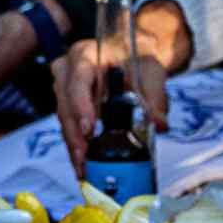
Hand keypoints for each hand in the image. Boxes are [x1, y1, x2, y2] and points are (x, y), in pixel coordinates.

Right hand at [50, 0, 192, 165]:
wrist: (131, 56)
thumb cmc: (137, 58)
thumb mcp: (150, 71)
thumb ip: (155, 97)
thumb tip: (159, 124)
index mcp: (85, 54)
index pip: (78, 80)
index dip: (81, 105)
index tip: (90, 128)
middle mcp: (68, 70)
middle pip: (65, 104)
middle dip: (75, 135)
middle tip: (84, 159)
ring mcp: (65, 88)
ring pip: (64, 119)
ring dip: (73, 145)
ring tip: (83, 169)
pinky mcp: (69, 106)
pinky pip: (69, 127)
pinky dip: (76, 146)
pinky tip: (83, 165)